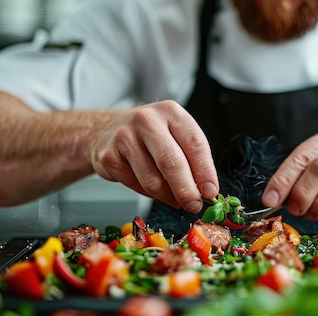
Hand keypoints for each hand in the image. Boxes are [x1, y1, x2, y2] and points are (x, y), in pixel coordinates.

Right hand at [90, 101, 218, 212]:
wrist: (107, 130)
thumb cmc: (149, 135)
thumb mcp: (174, 134)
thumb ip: (191, 158)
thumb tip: (205, 190)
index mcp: (171, 112)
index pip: (194, 143)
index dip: (205, 171)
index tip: (211, 192)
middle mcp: (147, 120)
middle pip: (171, 162)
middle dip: (186, 190)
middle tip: (194, 205)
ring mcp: (125, 137)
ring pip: (152, 180)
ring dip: (168, 197)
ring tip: (174, 199)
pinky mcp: (109, 157)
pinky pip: (135, 186)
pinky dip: (148, 194)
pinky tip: (151, 188)